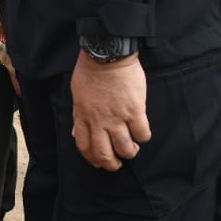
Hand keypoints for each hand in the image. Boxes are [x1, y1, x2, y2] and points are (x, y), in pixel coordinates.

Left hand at [70, 52, 149, 171]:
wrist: (107, 55)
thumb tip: (76, 133)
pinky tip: (142, 132)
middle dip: (112, 164)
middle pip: (104, 154)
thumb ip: (79, 115)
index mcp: (82, 116)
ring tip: (132, 147)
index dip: (92, 158)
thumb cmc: (90, 71)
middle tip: (118, 163)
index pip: (84, 146)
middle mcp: (98, 121)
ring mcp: (117, 117)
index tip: (99, 161)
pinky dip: (143, 137)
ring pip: (125, 149)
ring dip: (130, 152)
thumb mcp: (77, 94)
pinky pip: (142, 134)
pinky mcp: (135, 110)